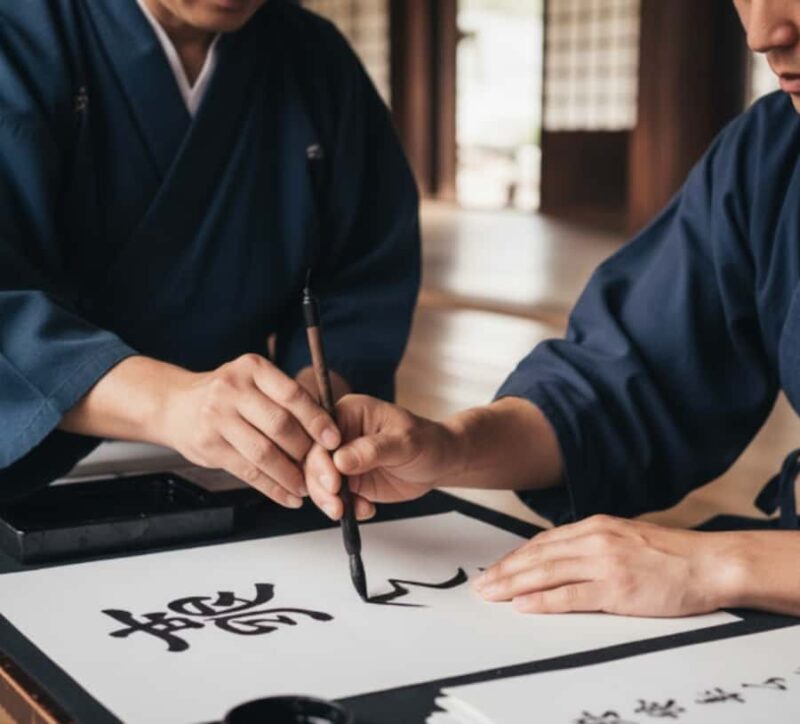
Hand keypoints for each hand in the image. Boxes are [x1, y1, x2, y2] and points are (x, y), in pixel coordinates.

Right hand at [160, 354, 339, 507]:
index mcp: (253, 368)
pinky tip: (288, 496)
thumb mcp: (254, 382)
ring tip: (306, 487)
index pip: (293, 394)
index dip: (317, 420)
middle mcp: (232, 389)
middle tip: (322, 467)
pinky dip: (273, 488)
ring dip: (290, 475)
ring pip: (264, 453)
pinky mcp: (208, 445)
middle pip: (280, 425)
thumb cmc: (227, 395)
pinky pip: (248, 472)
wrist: (174, 404)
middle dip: (305, 451)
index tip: (334, 440)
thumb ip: (284, 400)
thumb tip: (327, 432)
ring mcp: (217, 417)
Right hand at [305, 395, 458, 519]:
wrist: (440, 461)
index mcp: (349, 413)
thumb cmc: (426, 441)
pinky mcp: (349, 480)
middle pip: (313, 460)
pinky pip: (334, 497)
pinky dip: (345, 508)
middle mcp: (340, 435)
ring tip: (345, 512)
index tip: (332, 481)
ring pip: (319, 481)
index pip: (321, 434)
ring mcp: (342, 459)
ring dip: (329, 501)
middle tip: (336, 505)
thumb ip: (372, 450)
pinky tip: (365, 510)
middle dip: (321, 485)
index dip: (320, 459)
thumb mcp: (404, 442)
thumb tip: (340, 460)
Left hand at [473, 515, 745, 616]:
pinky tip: (522, 606)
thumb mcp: (625, 537)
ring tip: (490, 594)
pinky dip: (542, 601)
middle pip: (538, 556)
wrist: (710, 563)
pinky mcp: (617, 588)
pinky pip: (570, 596)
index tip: (496, 568)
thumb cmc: (671, 555)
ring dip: (513, 584)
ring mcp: (605, 563)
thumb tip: (563, 555)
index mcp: (596, 526)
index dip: (516, 556)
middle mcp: (595, 540)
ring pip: (546, 572)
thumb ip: (594, 543)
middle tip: (481, 584)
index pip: (544, 542)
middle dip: (505, 570)